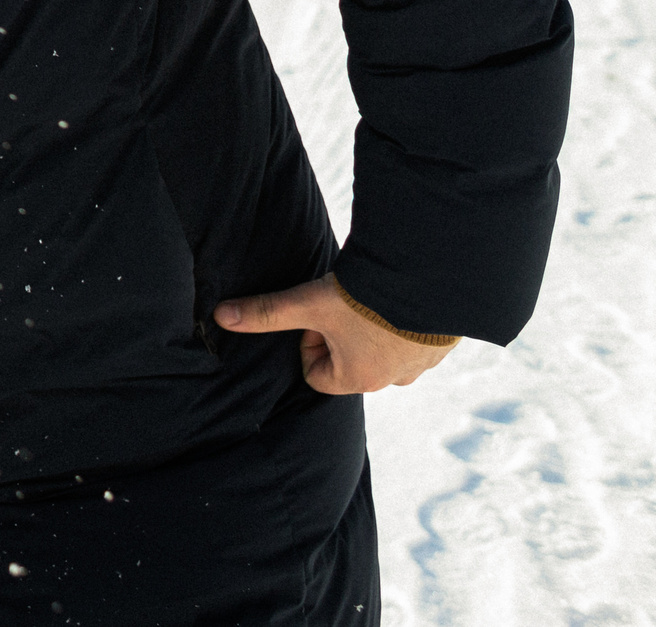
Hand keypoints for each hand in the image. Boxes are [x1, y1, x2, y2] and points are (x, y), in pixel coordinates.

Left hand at [213, 274, 457, 394]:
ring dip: (372, 329)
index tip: (319, 316)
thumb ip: (266, 313)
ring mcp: (420, 364)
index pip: (315, 374)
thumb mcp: (308, 304)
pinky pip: (413, 340)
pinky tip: (397, 301)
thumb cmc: (365, 299)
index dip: (309, 342)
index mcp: (357, 379)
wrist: (429, 280)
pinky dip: (402, 324)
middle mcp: (392, 380)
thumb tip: (220, 317)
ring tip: (371, 300)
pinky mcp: (441, 345)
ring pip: (381, 352)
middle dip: (341, 335)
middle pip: (347, 363)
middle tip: (345, 304)